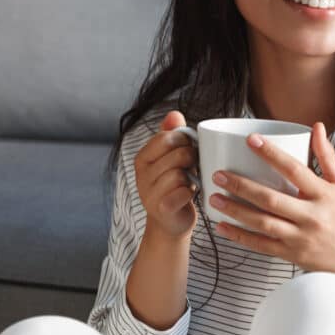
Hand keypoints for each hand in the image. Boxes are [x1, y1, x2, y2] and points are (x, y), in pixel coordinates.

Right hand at [133, 111, 198, 239]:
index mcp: (143, 158)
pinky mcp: (160, 209)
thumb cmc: (175, 185)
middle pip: (178, 154)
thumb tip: (174, 113)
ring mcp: (148, 193)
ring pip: (180, 174)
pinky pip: (182, 192)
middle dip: (192, 159)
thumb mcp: (172, 157)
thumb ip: (172, 134)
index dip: (184, 141)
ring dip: (191, 178)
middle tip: (192, 167)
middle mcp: (141, 175)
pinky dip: (190, 193)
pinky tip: (188, 195)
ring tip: (190, 181)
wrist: (171, 221)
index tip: (189, 149)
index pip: (166, 137)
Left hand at [210, 122, 334, 281]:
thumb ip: (327, 157)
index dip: (271, 154)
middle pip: (271, 199)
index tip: (250, 140)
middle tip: (219, 174)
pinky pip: (261, 245)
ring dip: (235, 210)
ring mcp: (300, 238)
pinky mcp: (292, 255)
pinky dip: (240, 236)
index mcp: (325, 196)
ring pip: (262, 223)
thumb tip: (317, 127)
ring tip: (214, 197)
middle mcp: (312, 217)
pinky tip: (223, 227)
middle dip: (242, 186)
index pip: (295, 170)